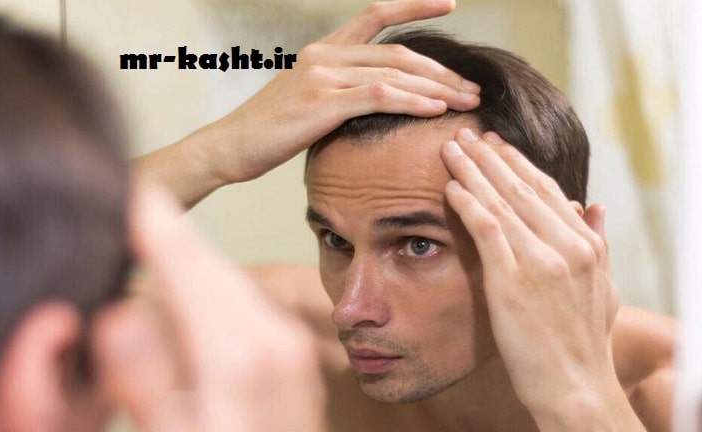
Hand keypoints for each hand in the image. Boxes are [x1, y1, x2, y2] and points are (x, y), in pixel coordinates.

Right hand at [90, 181, 323, 431]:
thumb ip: (149, 384)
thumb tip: (120, 313)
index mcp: (243, 355)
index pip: (189, 265)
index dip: (153, 223)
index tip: (129, 186)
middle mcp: (272, 339)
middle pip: (208, 265)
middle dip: (168, 231)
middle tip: (133, 198)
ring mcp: (284, 347)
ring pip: (224, 281)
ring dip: (187, 257)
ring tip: (149, 229)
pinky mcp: (285, 359)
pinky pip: (239, 304)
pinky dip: (205, 288)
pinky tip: (186, 289)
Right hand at [140, 0, 480, 206]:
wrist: (229, 147)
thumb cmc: (268, 131)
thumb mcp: (307, 101)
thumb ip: (341, 92)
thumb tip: (377, 102)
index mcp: (323, 50)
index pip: (376, 15)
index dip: (414, 5)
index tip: (449, 4)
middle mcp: (325, 55)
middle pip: (399, 52)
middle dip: (442, 71)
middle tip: (471, 88)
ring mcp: (323, 76)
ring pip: (395, 74)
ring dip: (437, 89)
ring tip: (465, 102)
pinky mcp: (322, 103)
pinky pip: (379, 96)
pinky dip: (411, 101)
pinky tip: (435, 110)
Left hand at [440, 128, 617, 409]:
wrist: (574, 386)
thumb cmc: (583, 342)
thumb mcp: (602, 288)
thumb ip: (597, 243)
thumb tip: (593, 205)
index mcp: (585, 245)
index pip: (547, 190)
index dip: (518, 164)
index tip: (497, 145)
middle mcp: (566, 245)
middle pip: (521, 187)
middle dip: (491, 157)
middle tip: (467, 133)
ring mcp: (540, 261)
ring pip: (502, 201)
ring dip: (473, 170)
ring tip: (451, 148)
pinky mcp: (512, 280)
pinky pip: (487, 230)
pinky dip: (468, 204)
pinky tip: (451, 186)